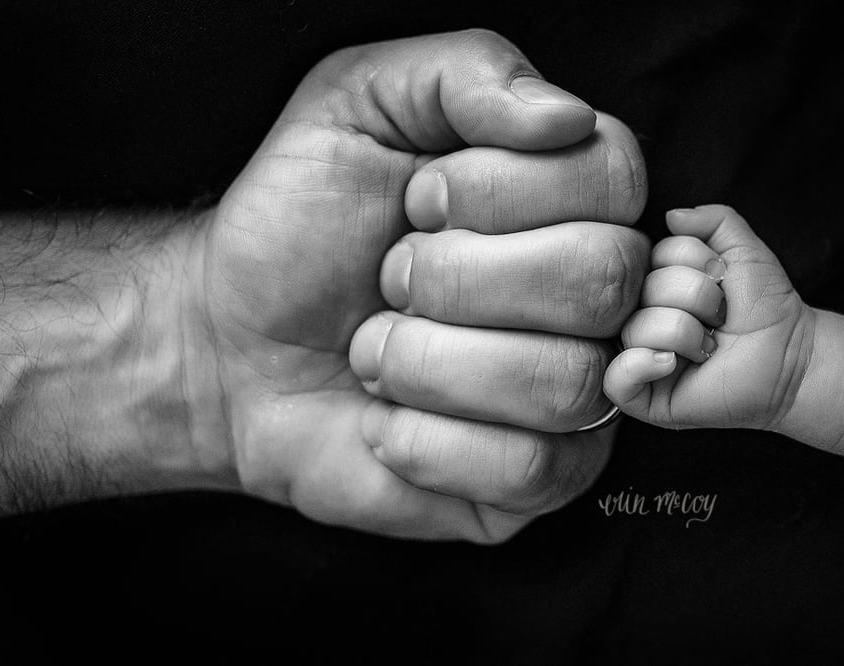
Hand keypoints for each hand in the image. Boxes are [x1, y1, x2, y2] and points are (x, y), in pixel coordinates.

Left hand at [194, 30, 649, 541]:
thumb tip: (565, 117)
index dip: (494, 191)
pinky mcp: (537, 483)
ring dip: (428, 363)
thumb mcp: (359, 104)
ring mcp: (575, 397)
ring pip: (565, 384)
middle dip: (455, 278)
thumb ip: (466, 72)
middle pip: (602, 281)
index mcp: (570, 199)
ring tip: (379, 350)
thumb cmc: (301, 222)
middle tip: (392, 279)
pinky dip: (425, 443)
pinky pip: (530, 471)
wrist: (231, 342)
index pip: (612, 178)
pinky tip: (387, 420)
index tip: (414, 202)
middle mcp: (592, 299)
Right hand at [603, 204, 814, 430]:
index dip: (695, 263)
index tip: (723, 279)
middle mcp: (640, 317)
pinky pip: (617, 378)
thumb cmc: (766, 308)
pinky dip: (642, 365)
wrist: (791, 358)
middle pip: (647, 290)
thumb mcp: (745, 251)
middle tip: (721, 318)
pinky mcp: (642, 396)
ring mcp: (638, 356)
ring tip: (710, 346)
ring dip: (689, 334)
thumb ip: (715, 220)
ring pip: (639, 328)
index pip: (653, 255)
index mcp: (655, 284)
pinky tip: (673, 364)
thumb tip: (671, 216)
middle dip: (699, 299)